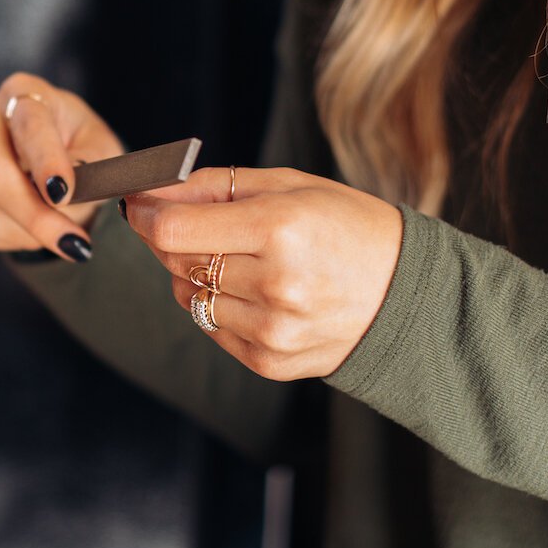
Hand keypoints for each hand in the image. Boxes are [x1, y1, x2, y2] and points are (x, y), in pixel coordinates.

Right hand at [0, 72, 123, 260]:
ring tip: (50, 229)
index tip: (63, 194)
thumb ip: (88, 168)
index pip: (29, 125)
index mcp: (24, 92)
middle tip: (72, 243)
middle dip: (33, 215)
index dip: (45, 162)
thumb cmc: (79, 154)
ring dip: (22, 232)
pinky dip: (2, 237)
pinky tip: (22, 226)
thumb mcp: (101, 154)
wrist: (50, 169)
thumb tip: (58, 190)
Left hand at [124, 167, 403, 379]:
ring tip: (239, 259)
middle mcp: (275, 284)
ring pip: (189, 296)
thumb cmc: (347, 227)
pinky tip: (253, 291)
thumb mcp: (288, 186)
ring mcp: (272, 330)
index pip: (173, 229)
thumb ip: (212, 186)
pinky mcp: (269, 362)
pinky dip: (217, 305)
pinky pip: (211, 327)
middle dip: (171, 238)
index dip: (145, 214)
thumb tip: (149, 188)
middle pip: (177, 260)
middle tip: (191, 223)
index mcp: (281, 229)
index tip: (140, 204)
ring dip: (196, 273)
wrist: (407, 294)